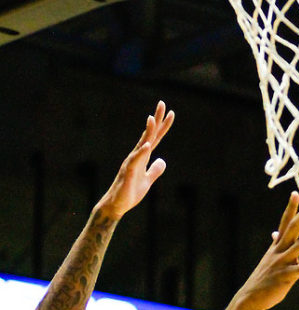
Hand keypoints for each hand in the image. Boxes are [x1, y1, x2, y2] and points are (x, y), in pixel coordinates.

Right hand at [96, 101, 174, 219]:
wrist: (116, 206)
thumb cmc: (130, 193)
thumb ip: (155, 170)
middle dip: (156, 120)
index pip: (155, 138)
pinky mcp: (127, 174)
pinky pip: (135, 161)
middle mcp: (137, 156)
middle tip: (162, 103)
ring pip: (141, 144)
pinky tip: (147, 145)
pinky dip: (141, 153)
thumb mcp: (148, 181)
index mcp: (143, 157)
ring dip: (147, 132)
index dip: (163, 126)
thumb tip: (162, 161)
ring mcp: (131, 163)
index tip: (171, 113)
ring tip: (152, 119)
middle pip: (148, 135)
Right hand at [235, 192, 298, 309]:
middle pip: (293, 228)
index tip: (296, 193)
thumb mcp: (269, 258)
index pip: (284, 222)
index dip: (290, 208)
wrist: (250, 298)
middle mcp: (279, 251)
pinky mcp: (286, 276)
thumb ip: (275, 244)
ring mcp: (282, 262)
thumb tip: (275, 233)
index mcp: (276, 246)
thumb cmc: (263, 278)